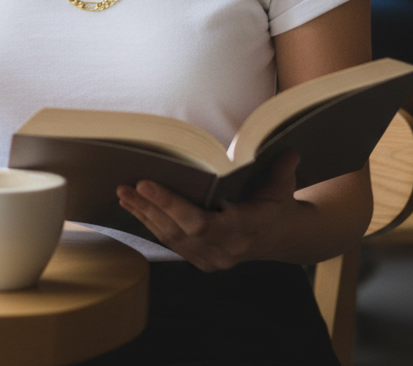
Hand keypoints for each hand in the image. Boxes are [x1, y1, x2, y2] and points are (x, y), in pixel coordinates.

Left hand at [116, 151, 302, 271]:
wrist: (283, 237)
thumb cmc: (278, 205)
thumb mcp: (283, 187)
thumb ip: (283, 171)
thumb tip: (290, 151)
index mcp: (244, 231)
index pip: (201, 222)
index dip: (170, 204)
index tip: (146, 183)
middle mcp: (226, 250)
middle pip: (179, 231)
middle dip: (150, 208)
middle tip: (126, 186)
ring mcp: (213, 259)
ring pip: (171, 238)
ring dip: (145, 215)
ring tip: (122, 193)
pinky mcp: (203, 260)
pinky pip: (172, 243)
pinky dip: (152, 224)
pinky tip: (135, 207)